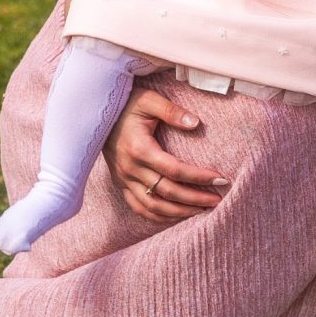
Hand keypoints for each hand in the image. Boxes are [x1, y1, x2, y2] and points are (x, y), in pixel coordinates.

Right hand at [102, 88, 228, 222]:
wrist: (95, 111)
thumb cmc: (126, 104)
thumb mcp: (149, 100)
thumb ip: (172, 111)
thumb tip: (196, 123)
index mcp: (139, 149)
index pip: (174, 170)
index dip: (199, 177)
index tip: (221, 179)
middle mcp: (130, 168)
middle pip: (167, 192)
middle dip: (195, 198)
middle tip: (218, 199)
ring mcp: (123, 179)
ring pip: (153, 206)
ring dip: (180, 211)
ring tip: (202, 210)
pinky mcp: (120, 183)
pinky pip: (139, 207)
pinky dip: (158, 216)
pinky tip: (176, 215)